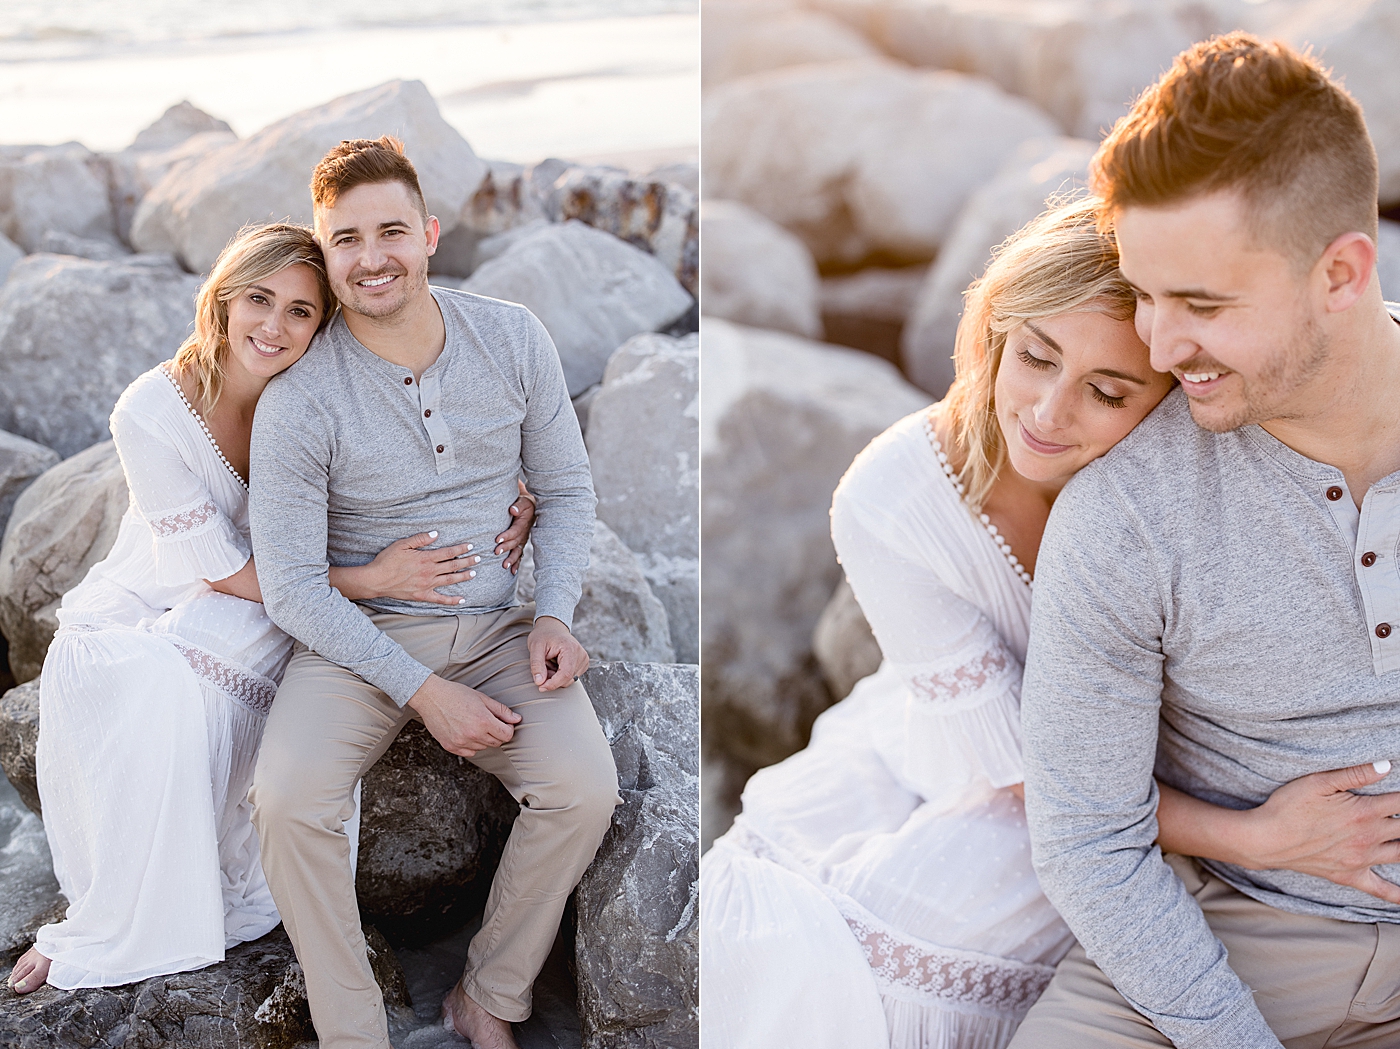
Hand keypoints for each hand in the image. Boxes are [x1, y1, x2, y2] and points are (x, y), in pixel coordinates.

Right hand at [367, 531, 479, 604]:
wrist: (376, 579)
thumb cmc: (387, 560)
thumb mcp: (402, 544)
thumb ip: (420, 539)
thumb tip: (436, 534)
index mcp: (426, 558)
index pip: (448, 552)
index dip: (461, 548)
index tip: (470, 546)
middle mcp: (430, 572)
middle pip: (453, 566)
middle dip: (467, 561)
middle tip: (478, 558)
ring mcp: (427, 585)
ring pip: (450, 580)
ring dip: (463, 576)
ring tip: (473, 573)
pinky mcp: (423, 595)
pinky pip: (441, 599)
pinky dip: (452, 600)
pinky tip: (462, 599)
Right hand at [407, 674, 521, 756]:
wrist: (431, 697)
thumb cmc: (456, 694)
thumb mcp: (482, 698)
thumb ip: (501, 710)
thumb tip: (516, 719)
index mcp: (483, 721)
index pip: (506, 735)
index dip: (508, 729)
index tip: (504, 723)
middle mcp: (473, 735)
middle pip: (496, 743)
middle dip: (497, 734)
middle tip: (489, 722)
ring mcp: (461, 742)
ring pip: (483, 748)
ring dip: (484, 739)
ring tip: (474, 724)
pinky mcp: (451, 747)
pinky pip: (469, 752)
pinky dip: (471, 745)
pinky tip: (466, 732)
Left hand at [495, 481, 535, 574]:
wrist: (531, 506)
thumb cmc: (524, 503)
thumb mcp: (523, 501)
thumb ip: (518, 506)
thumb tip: (513, 510)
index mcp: (523, 523)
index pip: (515, 531)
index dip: (507, 536)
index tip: (497, 540)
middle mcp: (524, 533)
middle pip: (515, 543)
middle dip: (506, 548)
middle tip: (496, 552)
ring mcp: (523, 540)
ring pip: (518, 551)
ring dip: (511, 559)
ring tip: (504, 566)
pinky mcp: (521, 544)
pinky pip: (520, 555)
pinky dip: (517, 563)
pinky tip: (512, 572)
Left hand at [528, 615, 589, 690]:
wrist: (552, 628)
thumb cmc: (544, 635)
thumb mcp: (535, 647)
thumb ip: (536, 665)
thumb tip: (539, 682)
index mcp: (571, 649)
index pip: (565, 674)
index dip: (553, 684)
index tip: (541, 687)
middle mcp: (581, 655)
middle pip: (567, 679)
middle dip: (552, 679)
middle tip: (542, 667)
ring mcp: (583, 660)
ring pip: (569, 680)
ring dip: (556, 677)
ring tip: (549, 663)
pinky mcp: (582, 664)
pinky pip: (570, 677)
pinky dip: (560, 675)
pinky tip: (555, 665)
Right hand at [1236, 761, 1399, 903]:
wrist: (1266, 839)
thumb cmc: (1288, 807)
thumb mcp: (1317, 782)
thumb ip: (1354, 774)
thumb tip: (1386, 766)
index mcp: (1364, 812)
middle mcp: (1368, 837)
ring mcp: (1361, 859)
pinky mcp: (1350, 875)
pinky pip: (1380, 890)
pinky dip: (1396, 896)